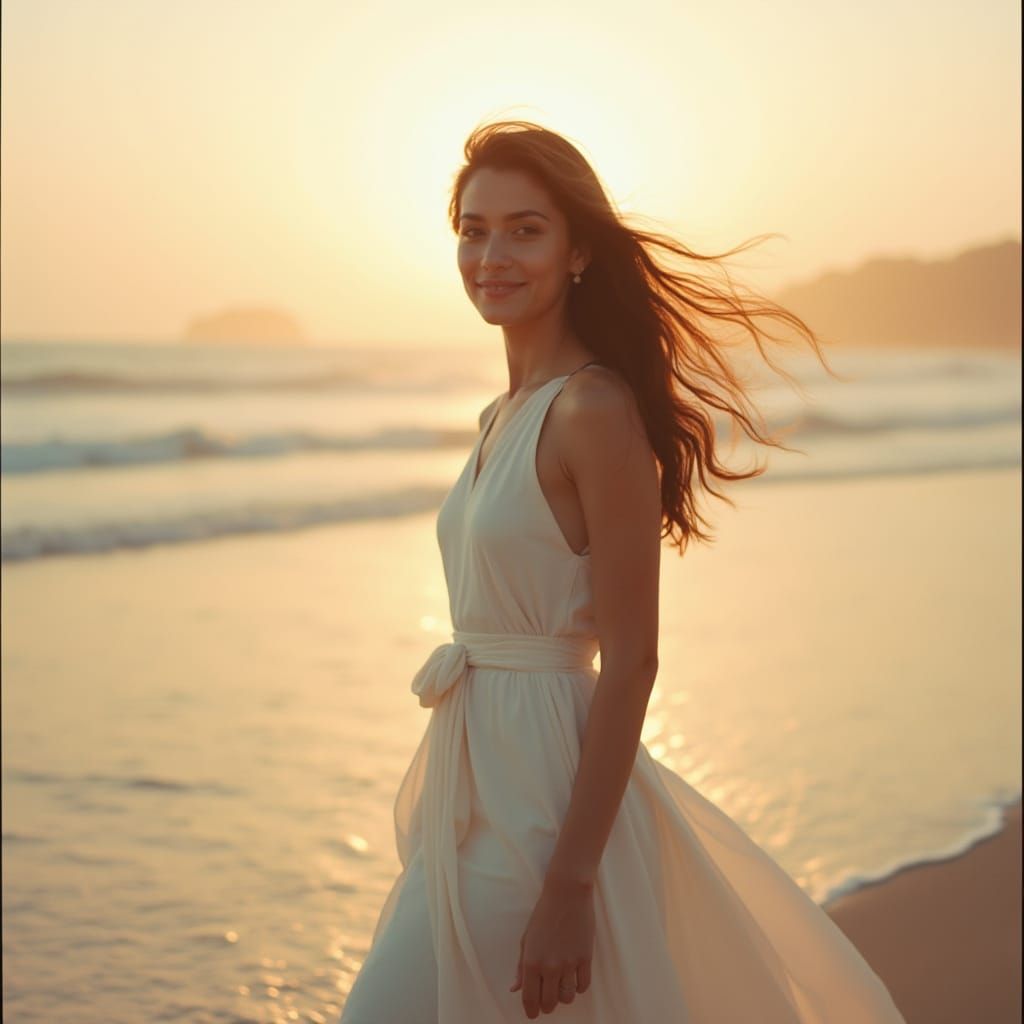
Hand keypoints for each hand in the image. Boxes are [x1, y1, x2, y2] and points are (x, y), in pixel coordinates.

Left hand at [510, 876, 594, 1017]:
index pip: (530, 999)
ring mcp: (569, 964)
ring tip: (560, 986)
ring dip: (563, 996)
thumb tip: (514, 989)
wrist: (567, 894)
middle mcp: (550, 967)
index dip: (531, 1011)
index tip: (533, 1014)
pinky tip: (573, 978)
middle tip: (546, 998)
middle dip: (547, 1005)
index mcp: (532, 962)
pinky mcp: (586, 958)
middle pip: (550, 1003)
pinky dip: (578, 987)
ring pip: (568, 998)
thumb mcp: (526, 939)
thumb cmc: (543, 914)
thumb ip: (521, 967)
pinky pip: (583, 986)